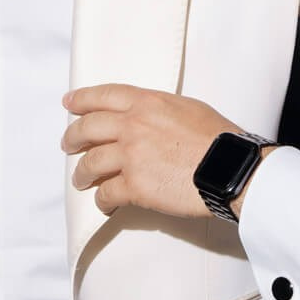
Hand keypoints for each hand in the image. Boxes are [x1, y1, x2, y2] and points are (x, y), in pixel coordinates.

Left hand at [62, 84, 241, 217]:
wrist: (230, 169)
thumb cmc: (219, 140)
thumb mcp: (188, 108)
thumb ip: (159, 109)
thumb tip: (147, 116)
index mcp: (147, 103)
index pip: (104, 96)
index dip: (82, 99)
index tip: (69, 103)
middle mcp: (133, 126)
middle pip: (88, 128)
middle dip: (73, 137)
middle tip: (69, 145)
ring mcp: (131, 156)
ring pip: (90, 163)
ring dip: (82, 173)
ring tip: (81, 180)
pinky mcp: (135, 186)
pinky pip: (106, 194)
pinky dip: (102, 201)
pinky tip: (104, 204)